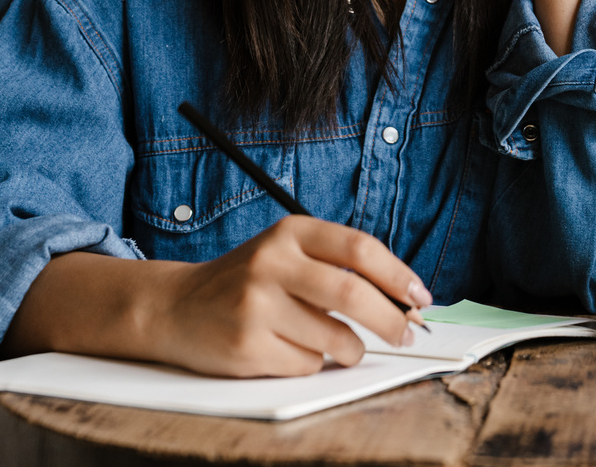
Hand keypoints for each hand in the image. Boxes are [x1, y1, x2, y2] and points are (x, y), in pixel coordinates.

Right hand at [151, 216, 430, 375]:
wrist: (175, 307)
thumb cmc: (248, 282)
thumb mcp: (287, 254)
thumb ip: (337, 267)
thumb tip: (404, 301)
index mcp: (290, 232)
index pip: (359, 248)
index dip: (398, 275)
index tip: (420, 298)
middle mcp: (271, 262)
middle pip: (352, 293)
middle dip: (390, 320)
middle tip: (406, 334)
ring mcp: (256, 303)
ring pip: (335, 337)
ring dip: (351, 349)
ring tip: (342, 346)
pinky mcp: (246, 344)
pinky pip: (306, 363)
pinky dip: (312, 363)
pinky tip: (289, 349)